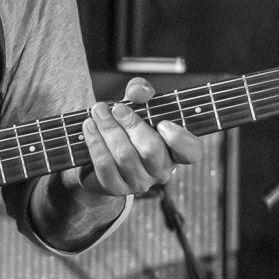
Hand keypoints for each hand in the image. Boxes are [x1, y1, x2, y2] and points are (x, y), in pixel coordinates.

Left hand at [78, 77, 200, 197]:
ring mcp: (139, 183)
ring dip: (108, 129)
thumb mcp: (138, 107)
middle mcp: (161, 171)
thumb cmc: (128, 129)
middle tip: (116, 108)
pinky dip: (95, 142)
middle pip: (150, 149)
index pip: (190, 152)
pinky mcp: (116, 187)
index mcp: (175, 152)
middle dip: (131, 124)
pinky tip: (88, 127)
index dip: (179, 138)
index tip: (162, 122)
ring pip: (124, 156)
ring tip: (98, 111)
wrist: (102, 155)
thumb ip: (141, 93)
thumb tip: (139, 90)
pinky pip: (105, 165)